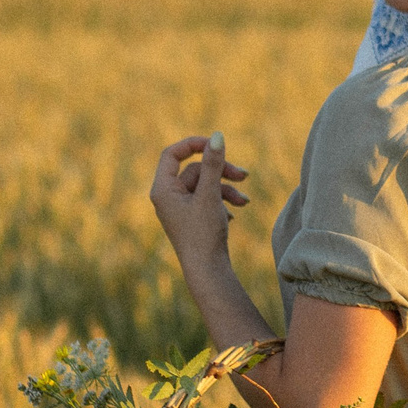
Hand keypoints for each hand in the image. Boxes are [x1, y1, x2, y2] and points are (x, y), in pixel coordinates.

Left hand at [148, 132, 251, 267]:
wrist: (208, 271)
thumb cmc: (204, 234)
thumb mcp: (210, 195)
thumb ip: (214, 164)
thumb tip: (217, 136)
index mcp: (162, 189)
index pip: (172, 154)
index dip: (194, 144)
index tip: (216, 144)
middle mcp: (168, 197)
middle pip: (195, 170)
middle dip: (221, 171)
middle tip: (243, 175)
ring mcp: (180, 208)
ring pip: (205, 185)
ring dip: (226, 189)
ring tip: (245, 201)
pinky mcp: (192, 218)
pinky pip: (207, 200)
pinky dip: (222, 202)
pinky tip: (234, 214)